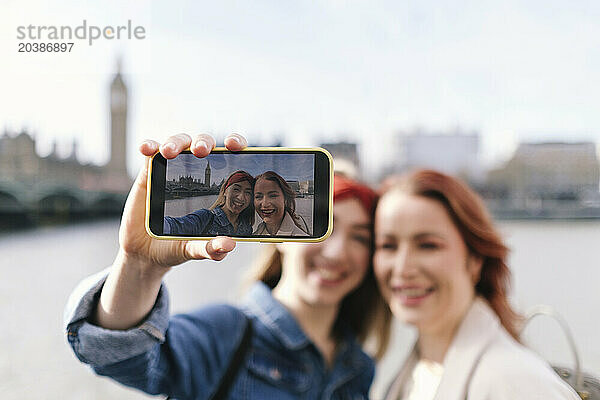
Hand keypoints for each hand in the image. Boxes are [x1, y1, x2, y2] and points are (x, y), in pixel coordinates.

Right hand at [118, 133, 247, 270]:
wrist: (146, 253)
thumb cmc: (177, 246)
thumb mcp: (195, 248)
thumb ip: (211, 248)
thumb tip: (230, 245)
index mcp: (214, 185)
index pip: (230, 156)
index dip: (235, 143)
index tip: (234, 145)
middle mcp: (195, 172)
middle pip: (203, 144)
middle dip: (204, 142)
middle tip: (200, 150)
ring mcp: (172, 169)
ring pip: (179, 142)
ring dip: (176, 142)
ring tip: (169, 152)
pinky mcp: (149, 172)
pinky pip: (150, 152)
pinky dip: (149, 146)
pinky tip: (148, 149)